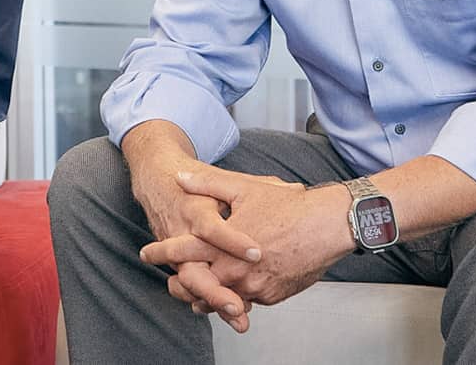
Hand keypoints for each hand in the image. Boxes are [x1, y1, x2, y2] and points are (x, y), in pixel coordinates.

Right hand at [122, 123, 262, 331]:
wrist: (157, 184)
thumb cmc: (196, 184)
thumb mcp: (225, 180)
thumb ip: (258, 186)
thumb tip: (294, 190)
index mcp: (195, 210)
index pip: (212, 229)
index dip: (233, 243)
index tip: (257, 254)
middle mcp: (182, 236)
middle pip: (193, 269)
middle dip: (215, 292)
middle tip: (238, 306)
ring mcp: (178, 255)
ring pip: (192, 285)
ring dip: (214, 303)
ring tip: (239, 318)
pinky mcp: (180, 266)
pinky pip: (192, 290)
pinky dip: (210, 303)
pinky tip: (233, 314)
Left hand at [141, 167, 351, 308]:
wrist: (328, 227)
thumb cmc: (289, 206)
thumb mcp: (244, 188)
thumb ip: (208, 184)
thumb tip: (181, 178)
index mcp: (223, 245)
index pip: (183, 252)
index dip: (162, 252)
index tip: (147, 253)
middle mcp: (236, 272)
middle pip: (198, 285)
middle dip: (181, 283)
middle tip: (170, 282)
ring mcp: (255, 288)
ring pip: (222, 297)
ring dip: (208, 294)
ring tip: (197, 291)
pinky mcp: (272, 296)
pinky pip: (248, 298)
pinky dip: (238, 293)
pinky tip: (234, 287)